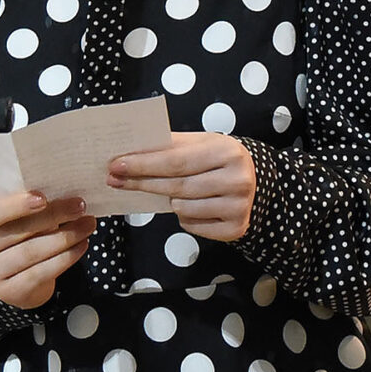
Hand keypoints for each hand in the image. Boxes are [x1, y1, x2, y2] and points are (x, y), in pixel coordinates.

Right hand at [0, 188, 89, 309]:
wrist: (26, 282)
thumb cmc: (29, 241)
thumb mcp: (28, 220)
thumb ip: (36, 208)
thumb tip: (64, 194)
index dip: (17, 206)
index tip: (42, 198)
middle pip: (16, 231)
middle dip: (52, 216)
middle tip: (78, 206)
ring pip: (30, 252)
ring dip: (64, 237)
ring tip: (87, 225)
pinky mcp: (11, 290)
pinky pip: (39, 273)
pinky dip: (64, 258)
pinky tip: (81, 246)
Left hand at [109, 133, 256, 241]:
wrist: (255, 180)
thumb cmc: (217, 159)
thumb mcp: (200, 143)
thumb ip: (169, 145)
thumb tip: (129, 151)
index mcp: (226, 152)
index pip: (175, 161)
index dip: (143, 165)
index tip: (116, 165)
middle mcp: (237, 180)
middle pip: (176, 186)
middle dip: (142, 183)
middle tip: (115, 180)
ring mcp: (239, 206)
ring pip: (183, 208)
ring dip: (169, 201)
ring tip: (172, 192)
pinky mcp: (236, 228)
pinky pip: (192, 225)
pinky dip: (184, 217)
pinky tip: (191, 206)